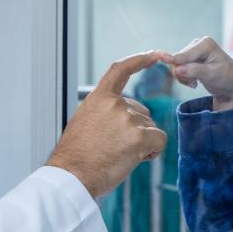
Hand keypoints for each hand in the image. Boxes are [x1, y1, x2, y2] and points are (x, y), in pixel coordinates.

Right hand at [47, 52, 167, 197]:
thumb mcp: (84, 123)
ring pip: (150, 128)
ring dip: (142, 143)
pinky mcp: (139, 136)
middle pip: (142, 111)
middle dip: (136, 130)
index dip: (139, 60)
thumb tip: (123, 115)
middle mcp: (114, 104)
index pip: (120, 70)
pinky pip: (159, 140)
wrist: (72, 176)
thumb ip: (103, 112)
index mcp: (98, 99)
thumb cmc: (77, 157)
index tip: (153, 55)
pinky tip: (135, 159)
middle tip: (115, 148)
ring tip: (119, 156)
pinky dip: (153, 151)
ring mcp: (128, 119)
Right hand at [155, 36, 232, 110]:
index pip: (183, 56)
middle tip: (195, 83)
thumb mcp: (212, 75)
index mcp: (205, 43)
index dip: (176, 64)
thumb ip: (194, 71)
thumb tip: (177, 69)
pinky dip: (183, 77)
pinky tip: (194, 81)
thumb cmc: (226, 78)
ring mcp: (193, 50)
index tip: (170, 64)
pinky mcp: (190, 58)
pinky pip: (178, 68)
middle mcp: (198, 43)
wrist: (232, 84)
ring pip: (176, 65)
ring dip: (183, 77)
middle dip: (183, 74)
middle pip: (177, 60)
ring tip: (196, 82)